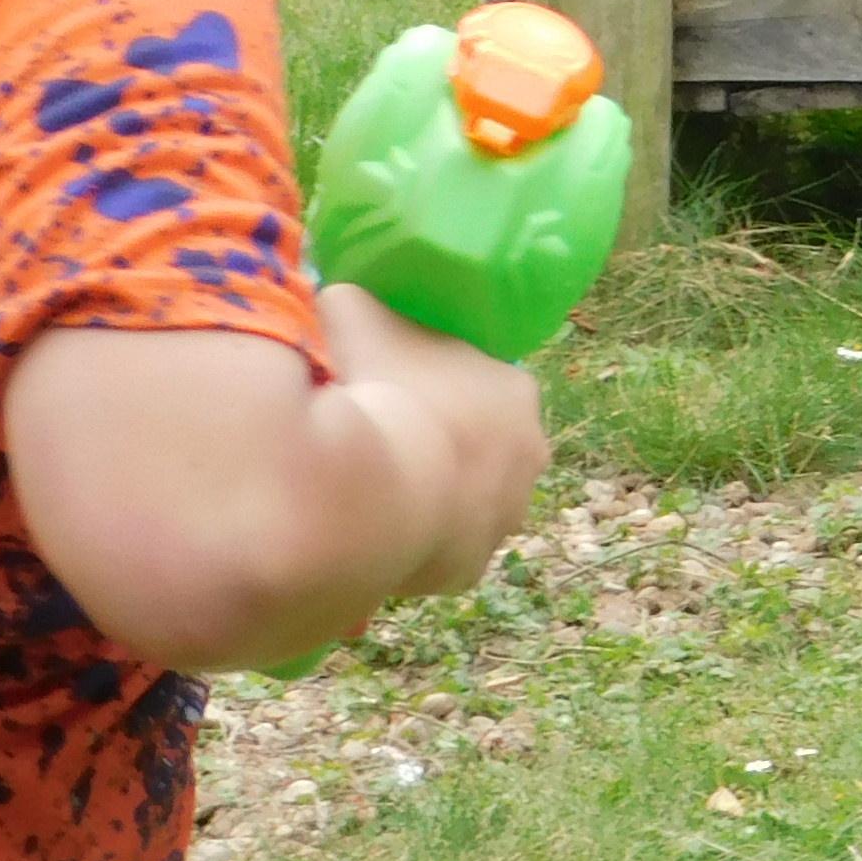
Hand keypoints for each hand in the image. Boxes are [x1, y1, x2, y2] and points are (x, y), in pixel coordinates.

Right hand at [317, 282, 550, 598]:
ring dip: (431, 494)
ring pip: (466, 499)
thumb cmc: (372, 388)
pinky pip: (441, 552)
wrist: (370, 488)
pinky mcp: (474, 568)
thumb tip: (332, 292)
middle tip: (383, 440)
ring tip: (376, 490)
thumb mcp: (350, 311)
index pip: (481, 383)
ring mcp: (505, 515)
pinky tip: (377, 532)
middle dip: (439, 443)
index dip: (434, 386)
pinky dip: (414, 545)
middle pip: (481, 443)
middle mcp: (529, 452)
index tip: (394, 393)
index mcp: (514, 387)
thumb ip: (350, 301)